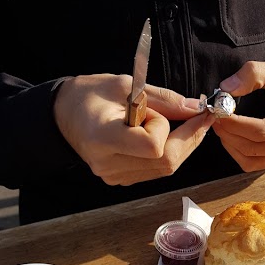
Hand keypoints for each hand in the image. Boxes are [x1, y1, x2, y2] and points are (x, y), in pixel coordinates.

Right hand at [54, 74, 212, 185]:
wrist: (62, 115)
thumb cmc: (90, 95)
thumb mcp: (125, 85)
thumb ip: (163, 99)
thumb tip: (196, 108)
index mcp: (103, 138)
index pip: (152, 146)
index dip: (165, 128)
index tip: (163, 109)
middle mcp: (108, 164)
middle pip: (166, 162)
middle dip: (188, 137)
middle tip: (201, 115)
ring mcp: (115, 176)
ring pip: (165, 168)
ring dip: (182, 144)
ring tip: (186, 121)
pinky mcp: (121, 179)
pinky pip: (156, 170)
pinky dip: (169, 152)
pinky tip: (169, 134)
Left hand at [212, 60, 264, 172]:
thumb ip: (253, 74)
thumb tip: (226, 88)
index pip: (260, 131)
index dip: (235, 124)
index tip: (218, 111)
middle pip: (253, 147)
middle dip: (228, 133)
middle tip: (214, 116)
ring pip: (251, 159)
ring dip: (230, 144)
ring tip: (221, 125)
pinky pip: (254, 163)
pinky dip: (238, 152)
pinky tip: (231, 136)